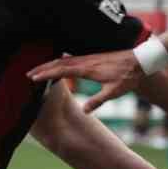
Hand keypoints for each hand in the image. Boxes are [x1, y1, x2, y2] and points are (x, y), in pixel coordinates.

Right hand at [27, 47, 142, 107]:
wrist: (139, 62)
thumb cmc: (127, 77)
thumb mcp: (114, 92)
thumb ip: (98, 101)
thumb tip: (84, 111)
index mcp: (88, 69)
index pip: (62, 70)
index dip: (47, 74)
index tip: (34, 78)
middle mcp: (85, 61)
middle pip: (58, 63)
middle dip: (42, 68)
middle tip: (27, 74)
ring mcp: (88, 58)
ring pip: (63, 60)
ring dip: (49, 64)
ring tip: (37, 70)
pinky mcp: (91, 57)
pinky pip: (71, 59)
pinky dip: (59, 61)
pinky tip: (56, 64)